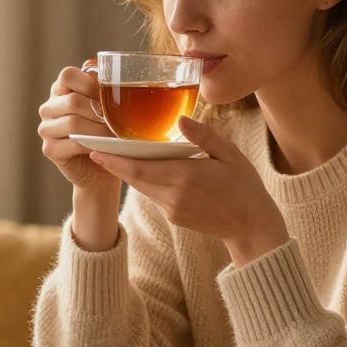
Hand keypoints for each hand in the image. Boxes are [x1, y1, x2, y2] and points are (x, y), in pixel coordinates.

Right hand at [37, 60, 118, 194]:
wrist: (103, 168)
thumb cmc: (107, 133)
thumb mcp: (108, 108)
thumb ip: (106, 90)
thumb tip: (117, 76)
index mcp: (61, 90)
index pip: (67, 75)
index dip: (89, 83)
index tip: (110, 96)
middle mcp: (49, 107)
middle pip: (72, 101)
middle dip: (100, 112)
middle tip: (119, 121)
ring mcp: (46, 129)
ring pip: (73, 123)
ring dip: (99, 130)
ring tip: (116, 135)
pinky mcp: (49, 149)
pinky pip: (72, 144)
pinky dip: (92, 146)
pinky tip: (105, 147)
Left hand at [86, 115, 289, 265]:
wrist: (251, 226)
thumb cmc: (245, 186)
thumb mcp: (230, 155)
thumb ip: (204, 136)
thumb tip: (181, 119)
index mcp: (186, 177)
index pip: (139, 168)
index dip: (114, 160)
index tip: (94, 150)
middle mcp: (173, 196)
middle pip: (133, 178)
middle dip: (113, 164)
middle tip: (94, 146)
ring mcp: (172, 210)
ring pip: (141, 187)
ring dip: (127, 172)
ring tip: (111, 154)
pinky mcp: (173, 217)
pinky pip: (152, 195)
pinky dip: (144, 181)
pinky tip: (141, 168)